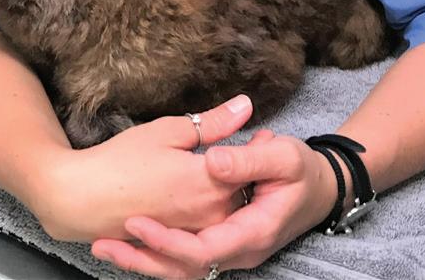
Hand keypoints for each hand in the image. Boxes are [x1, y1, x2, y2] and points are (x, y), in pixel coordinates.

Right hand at [33, 95, 254, 241]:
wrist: (81, 199)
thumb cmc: (121, 161)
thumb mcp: (168, 131)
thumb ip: (213, 123)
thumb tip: (246, 105)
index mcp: (209, 184)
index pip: (251, 165)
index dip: (259, 148)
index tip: (262, 134)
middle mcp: (207, 215)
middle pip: (244, 192)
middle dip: (251, 172)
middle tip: (254, 146)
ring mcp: (194, 234)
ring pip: (228, 213)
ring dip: (235, 193)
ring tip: (224, 171)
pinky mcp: (180, 243)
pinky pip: (209, 229)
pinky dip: (214, 214)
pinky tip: (203, 195)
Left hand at [92, 132, 339, 277]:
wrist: (320, 187)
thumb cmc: (301, 170)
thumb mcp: (282, 156)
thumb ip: (247, 159)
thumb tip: (213, 162)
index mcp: (253, 233)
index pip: (204, 251)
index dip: (168, 241)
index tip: (136, 222)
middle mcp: (239, 251)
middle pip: (185, 268)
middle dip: (144, 257)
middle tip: (105, 241)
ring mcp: (230, 251)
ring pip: (181, 269)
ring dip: (143, 259)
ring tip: (104, 246)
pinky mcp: (221, 243)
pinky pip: (185, 259)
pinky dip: (156, 253)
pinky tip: (128, 241)